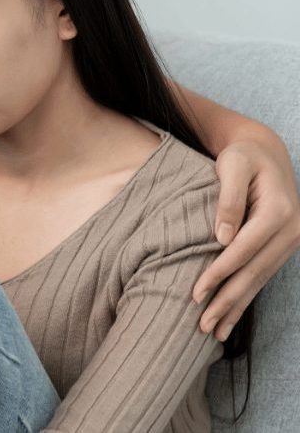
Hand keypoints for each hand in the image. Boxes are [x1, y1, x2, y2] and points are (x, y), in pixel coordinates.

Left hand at [192, 136, 299, 341]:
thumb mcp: (232, 166)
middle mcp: (293, 229)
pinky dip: (245, 297)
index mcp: (279, 210)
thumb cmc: (242, 158)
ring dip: (236, 307)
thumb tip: (222, 237)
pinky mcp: (283, 247)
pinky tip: (230, 318)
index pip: (243, 250)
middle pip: (253, 272)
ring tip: (213, 332)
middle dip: (227, 301)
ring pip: (259, 280)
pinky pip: (262, 276)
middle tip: (202, 325)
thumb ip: (228, 200)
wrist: (266, 153)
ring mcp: (292, 241)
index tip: (194, 294)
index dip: (218, 273)